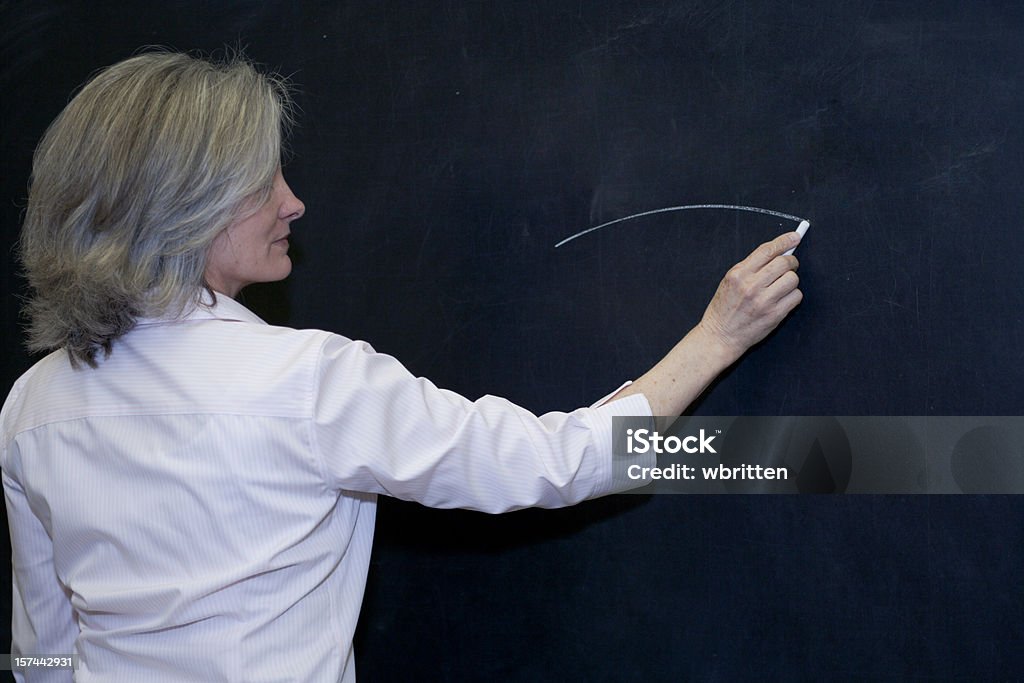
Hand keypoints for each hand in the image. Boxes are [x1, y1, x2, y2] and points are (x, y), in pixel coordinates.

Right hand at [697, 231, 802, 358]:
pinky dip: (792, 296)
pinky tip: (782, 300)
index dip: (784, 241)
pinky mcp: (774, 314)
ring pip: (793, 279)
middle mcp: (751, 285)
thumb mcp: (729, 282)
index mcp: (738, 274)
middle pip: (784, 263)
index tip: (795, 237)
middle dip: (791, 262)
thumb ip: (750, 267)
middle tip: (790, 266)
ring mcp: (764, 301)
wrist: (720, 336)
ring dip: (791, 281)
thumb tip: (776, 254)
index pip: (767, 250)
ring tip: (781, 287)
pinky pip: (796, 297)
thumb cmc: (724, 309)